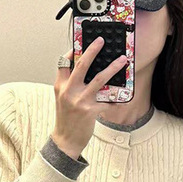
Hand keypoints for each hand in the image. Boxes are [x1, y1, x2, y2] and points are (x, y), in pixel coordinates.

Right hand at [52, 39, 127, 159]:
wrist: (65, 140)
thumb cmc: (66, 119)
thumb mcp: (62, 99)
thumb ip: (70, 85)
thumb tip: (87, 71)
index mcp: (60, 86)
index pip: (63, 64)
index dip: (72, 52)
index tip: (80, 45)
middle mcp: (68, 91)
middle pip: (81, 65)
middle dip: (92, 51)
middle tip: (101, 41)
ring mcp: (79, 101)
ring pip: (99, 79)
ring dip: (112, 68)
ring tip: (122, 61)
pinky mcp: (90, 110)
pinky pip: (107, 101)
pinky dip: (114, 99)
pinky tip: (121, 98)